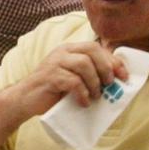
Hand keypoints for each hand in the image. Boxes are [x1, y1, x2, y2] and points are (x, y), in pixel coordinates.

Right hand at [13, 39, 130, 116]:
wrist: (24, 100)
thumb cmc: (52, 92)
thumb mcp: (73, 79)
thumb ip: (89, 75)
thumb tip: (115, 81)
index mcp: (70, 50)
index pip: (96, 47)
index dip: (113, 61)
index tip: (124, 76)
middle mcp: (63, 52)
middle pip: (92, 50)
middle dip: (106, 68)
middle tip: (109, 85)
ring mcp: (55, 62)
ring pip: (84, 64)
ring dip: (95, 82)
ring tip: (95, 96)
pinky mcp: (50, 76)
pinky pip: (73, 81)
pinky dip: (82, 93)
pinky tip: (83, 102)